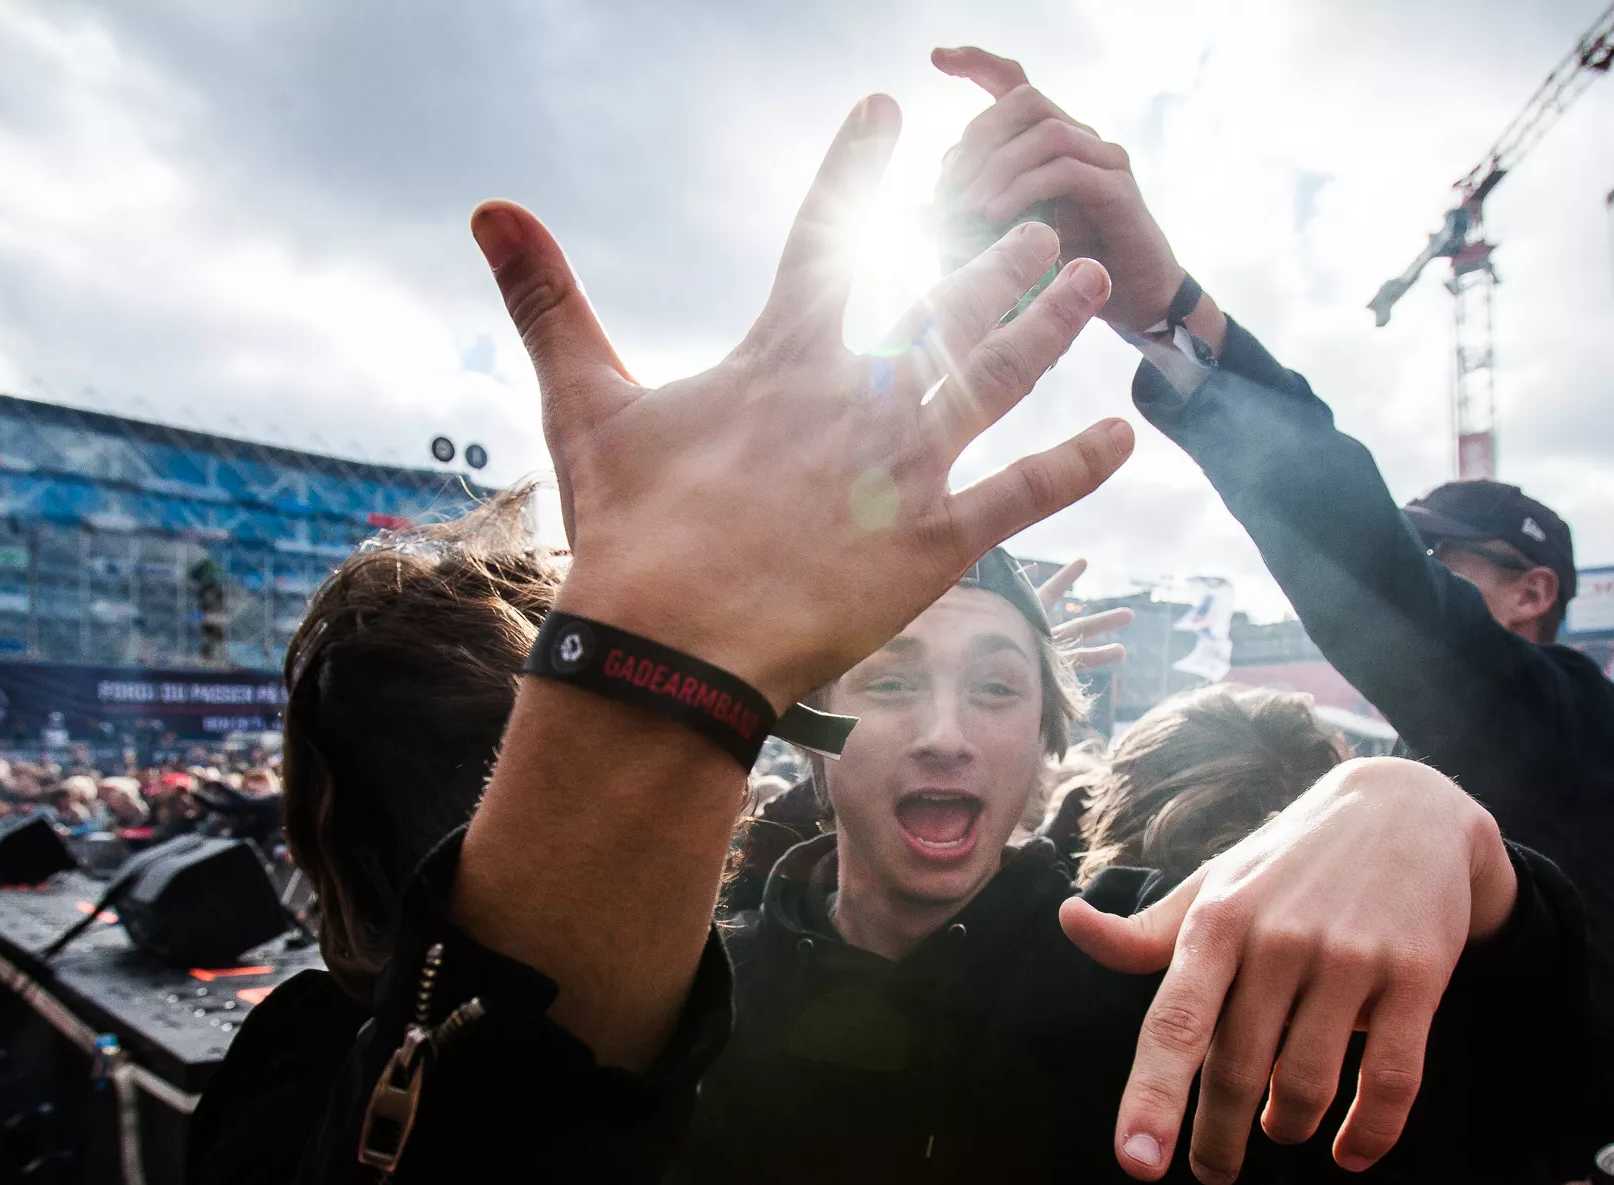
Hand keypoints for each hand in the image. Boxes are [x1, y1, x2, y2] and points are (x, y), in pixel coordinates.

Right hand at [473, 95, 1133, 710]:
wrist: (671, 644)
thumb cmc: (628, 532)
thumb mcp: (585, 406)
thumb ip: (549, 303)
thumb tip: (490, 208)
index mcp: (782, 358)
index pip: (822, 238)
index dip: (854, 170)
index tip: (886, 111)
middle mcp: (859, 394)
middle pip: (943, 302)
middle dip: (995, 257)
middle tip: (1039, 221)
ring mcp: (905, 465)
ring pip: (997, 374)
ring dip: (1050, 326)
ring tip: (1094, 282)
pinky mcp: (938, 542)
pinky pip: (1023, 493)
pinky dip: (1076, 465)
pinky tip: (1124, 435)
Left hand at [932, 47, 1187, 333]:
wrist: (1135, 298)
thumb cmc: (1070, 264)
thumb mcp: (1010, 235)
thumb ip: (973, 215)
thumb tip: (920, 209)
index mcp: (1049, 139)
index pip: (1014, 83)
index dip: (977, 64)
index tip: (938, 59)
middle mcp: (1079, 136)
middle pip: (1024, 100)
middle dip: (979, 135)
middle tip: (949, 185)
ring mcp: (1102, 158)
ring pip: (1044, 132)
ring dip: (997, 167)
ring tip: (969, 207)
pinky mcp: (1116, 188)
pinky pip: (1065, 170)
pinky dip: (1023, 188)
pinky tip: (995, 216)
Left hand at [1058, 757, 1516, 1184]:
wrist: (1406, 809)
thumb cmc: (1288, 863)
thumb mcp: (1214, 885)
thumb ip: (1146, 931)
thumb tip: (1069, 921)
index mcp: (1218, 922)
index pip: (1176, 1022)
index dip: (1153, 1096)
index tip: (1138, 1162)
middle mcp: (1279, 939)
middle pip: (1236, 1071)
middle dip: (1218, 1139)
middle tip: (1211, 1171)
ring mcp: (1350, 957)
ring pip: (1307, 1084)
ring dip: (1287, 1126)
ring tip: (1280, 1129)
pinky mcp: (1417, 974)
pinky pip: (1393, 1079)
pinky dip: (1370, 1133)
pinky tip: (1351, 1151)